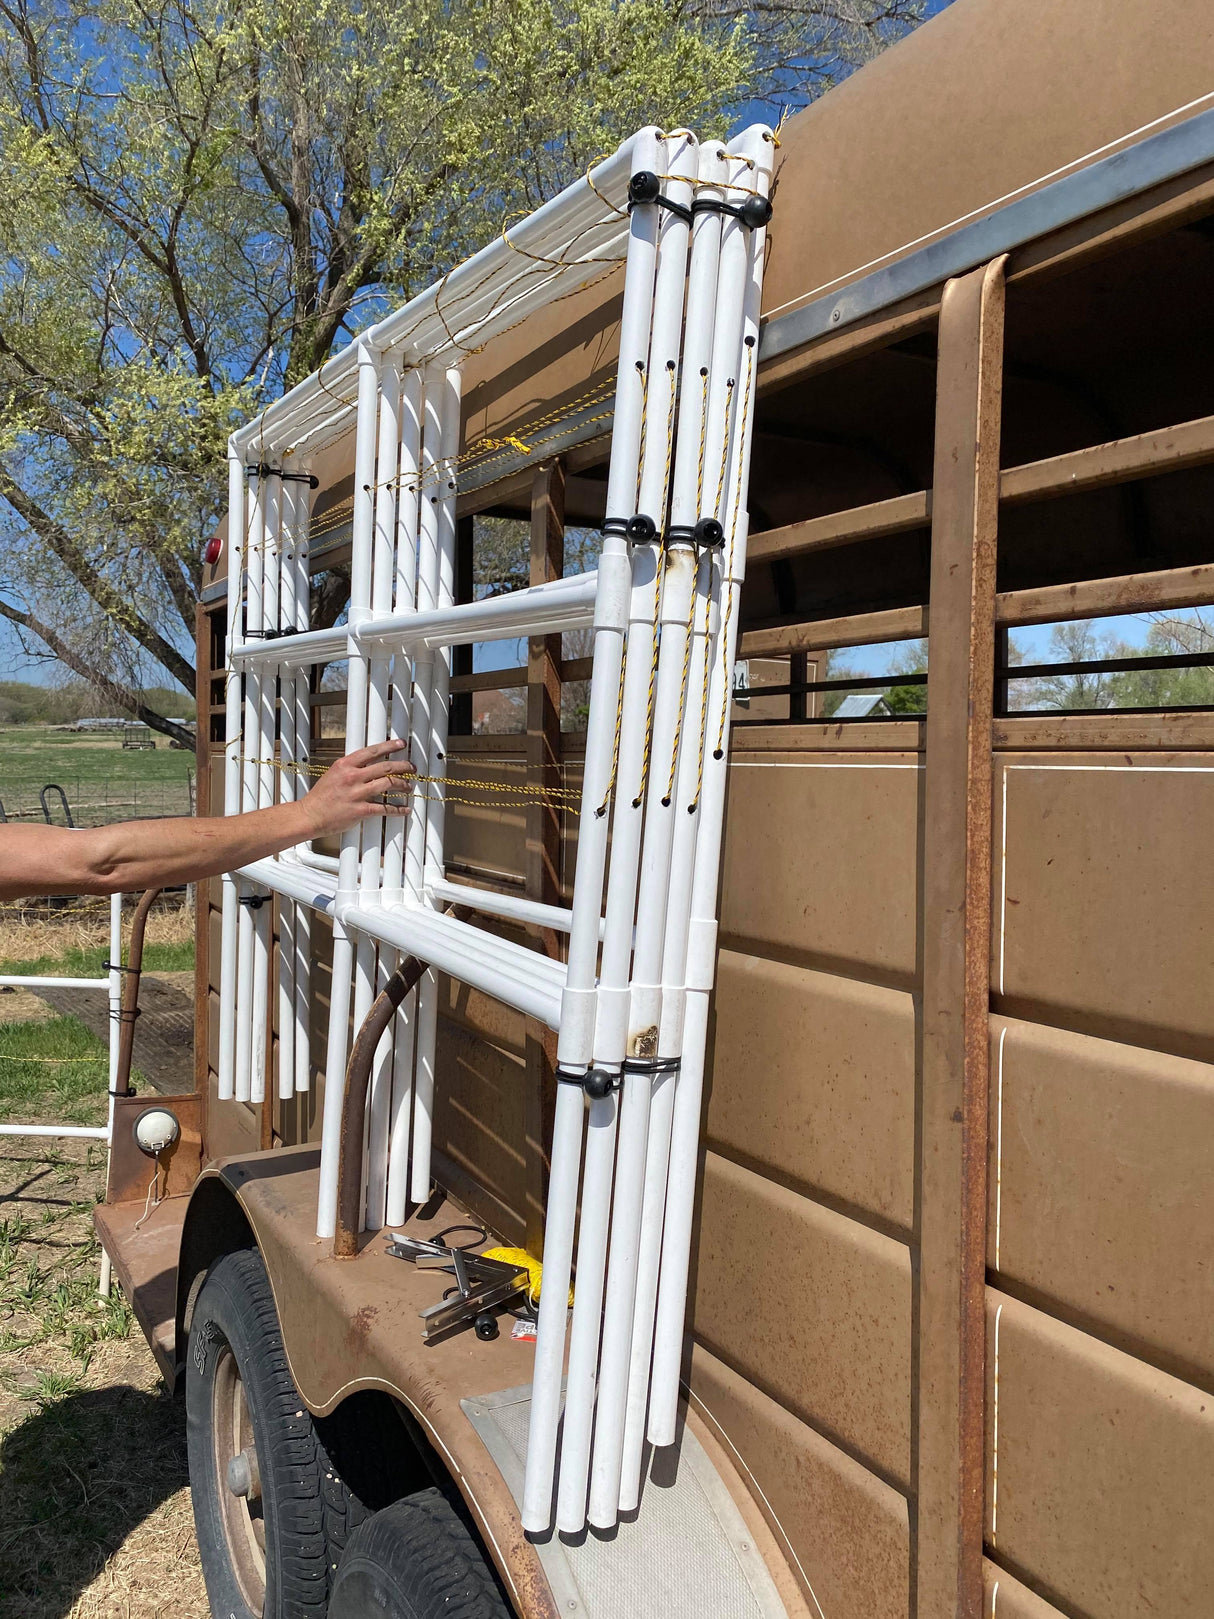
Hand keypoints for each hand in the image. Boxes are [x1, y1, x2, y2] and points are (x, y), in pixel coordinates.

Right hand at [298, 741, 415, 835]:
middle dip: (403, 766)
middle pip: (385, 767)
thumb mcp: (333, 774)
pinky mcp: (360, 810)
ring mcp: (357, 793)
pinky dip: (398, 809)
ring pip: (388, 784)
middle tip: (411, 768)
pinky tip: (405, 810)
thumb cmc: (321, 797)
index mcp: (345, 765)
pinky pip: (384, 808)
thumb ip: (350, 768)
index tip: (401, 744)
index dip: (389, 746)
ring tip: (408, 786)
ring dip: (402, 785)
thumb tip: (368, 764)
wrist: (310, 816)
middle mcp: (352, 776)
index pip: (372, 751)